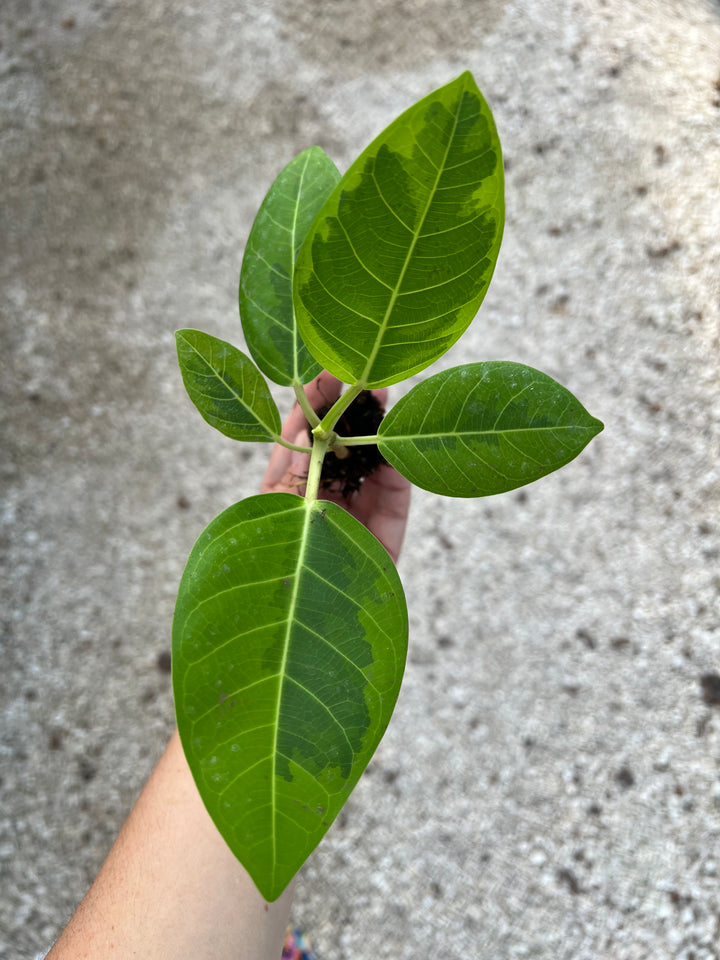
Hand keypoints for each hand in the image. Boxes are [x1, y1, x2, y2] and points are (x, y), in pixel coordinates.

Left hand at [261, 372, 410, 563]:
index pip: (300, 437)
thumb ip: (290, 476)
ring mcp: (357, 513)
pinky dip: (398, 467)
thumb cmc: (275, 572)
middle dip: (349, 407)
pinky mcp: (387, 533)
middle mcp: (323, 496)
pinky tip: (396, 441)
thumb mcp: (274, 517)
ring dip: (377, 426)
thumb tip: (307, 432)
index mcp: (289, 491)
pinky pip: (395, 494)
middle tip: (360, 373)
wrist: (308, 626)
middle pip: (339, 442)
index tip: (323, 370)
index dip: (310, 403)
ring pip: (370, 460)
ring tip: (382, 392)